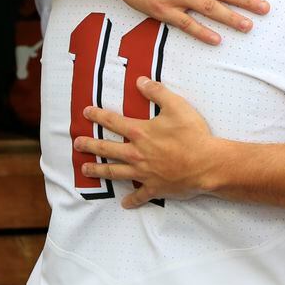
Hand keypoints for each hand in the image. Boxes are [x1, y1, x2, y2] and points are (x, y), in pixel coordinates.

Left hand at [75, 77, 221, 206]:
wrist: (207, 164)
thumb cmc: (193, 134)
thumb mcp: (177, 106)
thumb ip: (157, 92)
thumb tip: (140, 81)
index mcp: (140, 132)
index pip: (113, 122)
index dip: (98, 116)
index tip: (86, 113)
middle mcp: (136, 153)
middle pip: (106, 149)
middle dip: (90, 146)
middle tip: (77, 144)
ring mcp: (143, 173)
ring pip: (115, 172)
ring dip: (98, 171)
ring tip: (85, 170)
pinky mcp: (154, 187)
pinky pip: (139, 195)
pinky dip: (132, 200)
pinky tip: (124, 203)